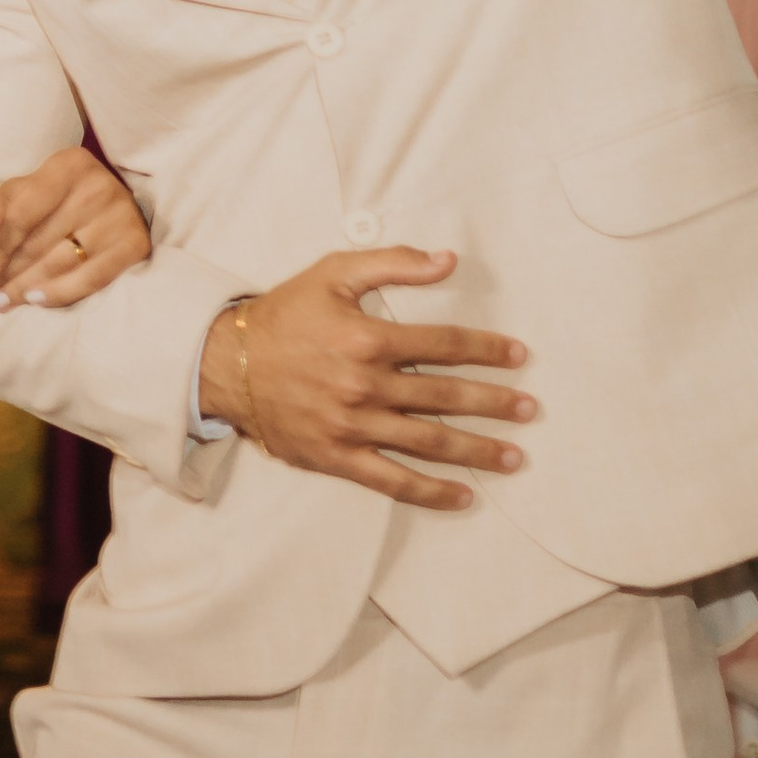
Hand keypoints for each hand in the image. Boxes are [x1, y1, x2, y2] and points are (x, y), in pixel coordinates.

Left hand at [0, 145, 154, 305]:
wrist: (112, 208)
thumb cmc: (56, 202)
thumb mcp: (23, 192)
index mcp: (68, 166)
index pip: (23, 211)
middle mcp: (98, 186)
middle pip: (40, 240)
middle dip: (6, 271)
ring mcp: (120, 215)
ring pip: (61, 262)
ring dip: (24, 287)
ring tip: (0, 301)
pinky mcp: (135, 243)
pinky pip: (91, 278)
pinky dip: (60, 292)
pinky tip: (35, 300)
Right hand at [199, 247, 533, 510]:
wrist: (227, 362)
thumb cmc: (285, 314)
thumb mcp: (334, 273)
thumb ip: (393, 264)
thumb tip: (448, 260)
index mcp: (368, 338)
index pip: (444, 345)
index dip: (486, 349)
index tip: (519, 356)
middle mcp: (364, 385)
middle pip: (444, 397)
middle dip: (493, 403)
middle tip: (530, 410)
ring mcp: (352, 426)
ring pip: (427, 441)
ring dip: (476, 450)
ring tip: (513, 456)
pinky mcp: (336, 457)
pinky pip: (391, 480)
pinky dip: (429, 492)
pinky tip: (463, 496)